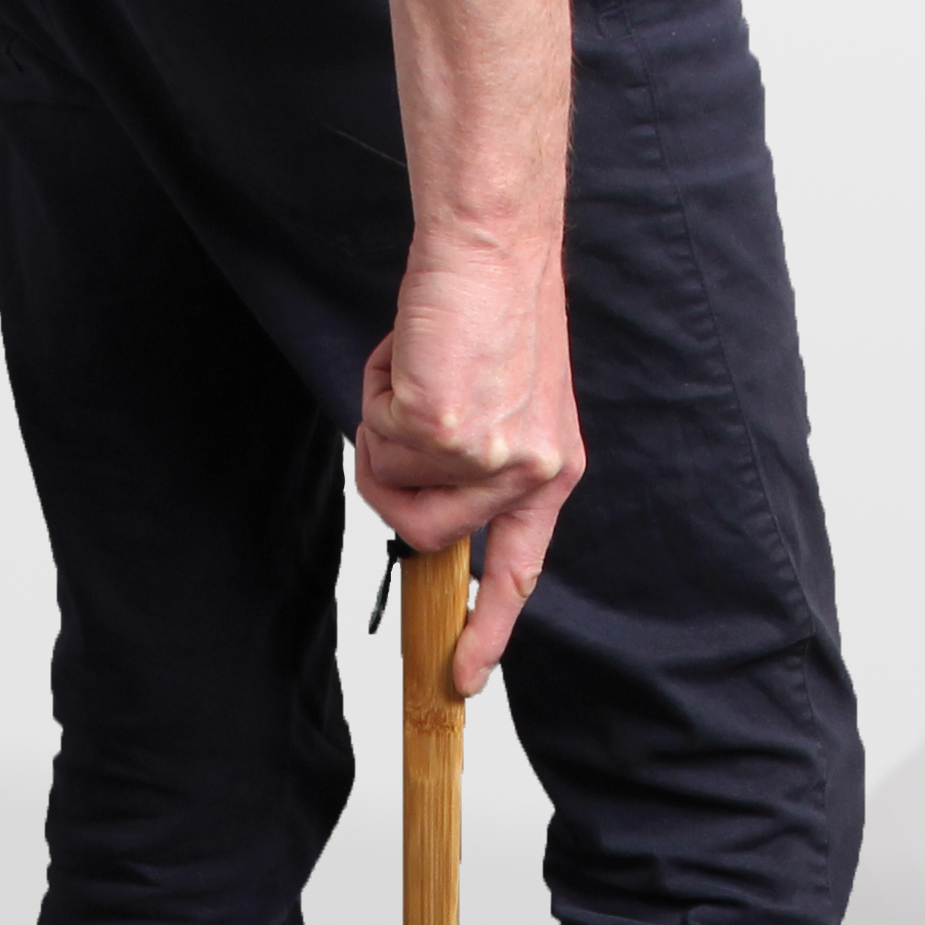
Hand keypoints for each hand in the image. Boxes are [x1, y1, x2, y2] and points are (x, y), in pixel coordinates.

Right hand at [354, 237, 584, 694]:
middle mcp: (527, 470)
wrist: (491, 245)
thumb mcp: (506, 398)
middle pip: (425, 525)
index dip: (488, 628)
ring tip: (414, 371)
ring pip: (390, 480)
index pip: (520, 568)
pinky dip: (374, 391)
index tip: (461, 679)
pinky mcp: (444, 428)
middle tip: (396, 413)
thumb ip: (475, 458)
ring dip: (381, 429)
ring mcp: (486, 454)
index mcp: (550, 467)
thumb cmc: (492, 308)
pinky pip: (373, 436)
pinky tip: (409, 351)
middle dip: (389, 476)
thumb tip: (417, 492)